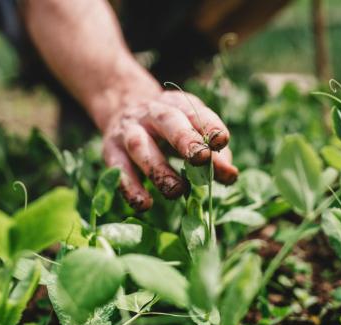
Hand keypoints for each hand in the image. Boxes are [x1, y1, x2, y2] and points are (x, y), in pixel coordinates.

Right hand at [100, 91, 237, 211]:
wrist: (122, 109)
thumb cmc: (169, 129)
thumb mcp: (192, 132)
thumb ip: (214, 154)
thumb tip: (230, 176)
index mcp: (178, 105)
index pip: (196, 112)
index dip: (209, 126)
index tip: (222, 141)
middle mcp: (152, 113)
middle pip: (168, 122)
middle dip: (184, 139)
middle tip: (201, 158)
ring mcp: (129, 131)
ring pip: (141, 146)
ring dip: (159, 169)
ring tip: (176, 191)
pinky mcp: (110, 150)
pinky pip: (119, 169)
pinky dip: (131, 187)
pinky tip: (144, 204)